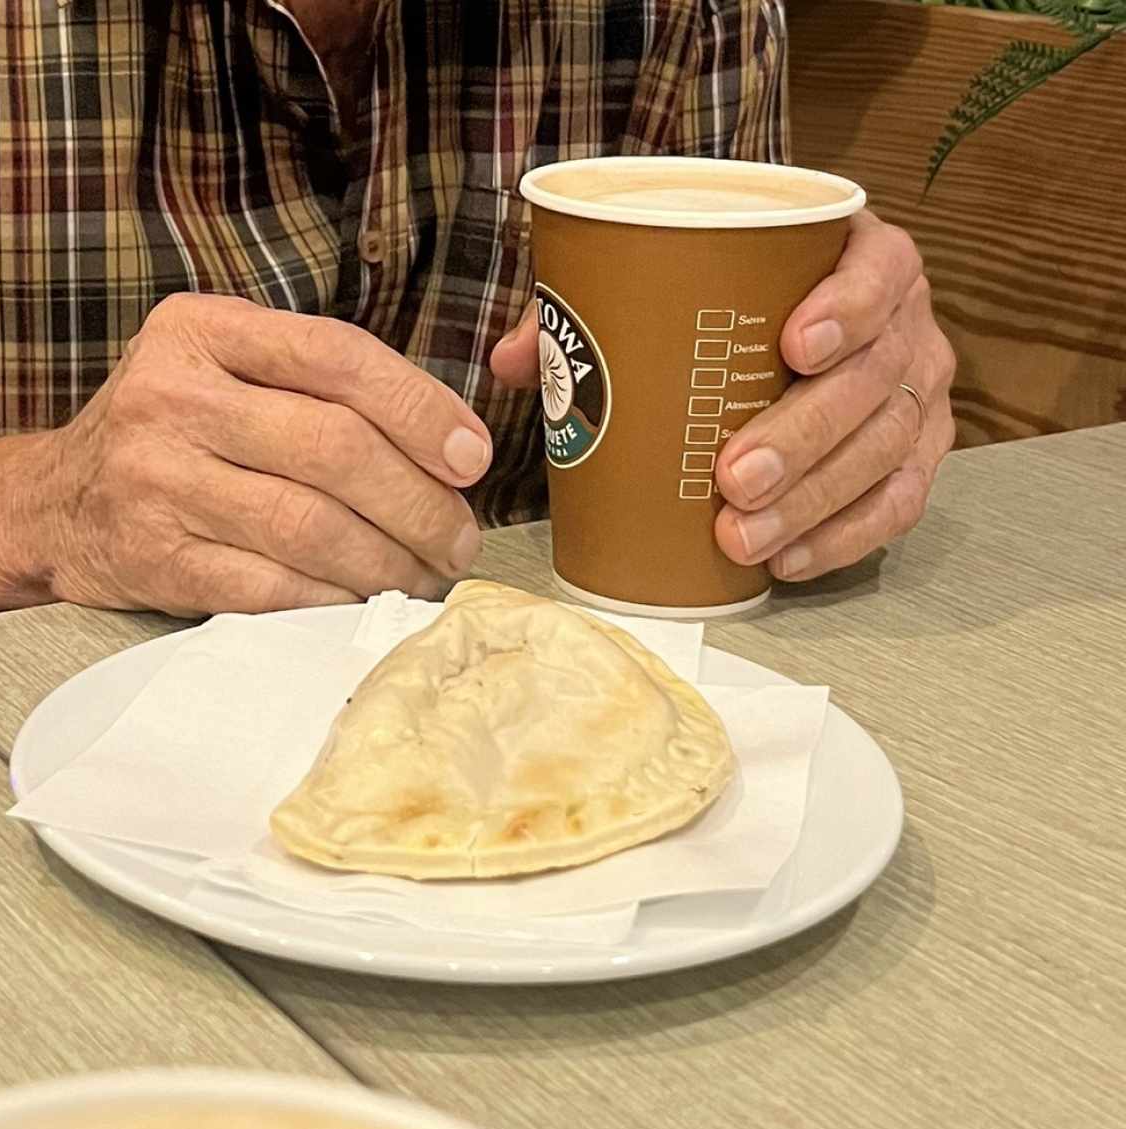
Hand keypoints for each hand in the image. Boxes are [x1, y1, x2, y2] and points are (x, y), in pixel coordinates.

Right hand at [38, 294, 490, 615]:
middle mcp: (173, 397)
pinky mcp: (157, 558)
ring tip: (428, 574)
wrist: (55, 503)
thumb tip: (453, 445)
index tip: (472, 458)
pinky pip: (272, 588)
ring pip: (311, 526)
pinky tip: (367, 601)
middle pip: (335, 449)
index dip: (421, 411)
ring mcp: (158, 481)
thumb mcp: (225, 371)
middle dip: (420, 504)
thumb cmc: (174, 434)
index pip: (337, 357)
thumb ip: (320, 386)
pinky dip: (335, 600)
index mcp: (203, 331)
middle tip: (461, 539)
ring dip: (390, 562)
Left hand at [491, 210, 955, 581]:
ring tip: (742, 539)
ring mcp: (918, 396)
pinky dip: (845, 539)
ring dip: (814, 503)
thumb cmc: (731, 307)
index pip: (879, 272)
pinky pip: (899, 506)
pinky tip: (788, 562)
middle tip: (733, 479)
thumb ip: (595, 307)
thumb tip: (517, 361)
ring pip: (886, 452)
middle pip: (876, 380)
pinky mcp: (914, 459)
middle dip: (805, 435)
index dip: (849, 306)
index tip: (793, 343)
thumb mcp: (670, 286)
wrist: (802, 330)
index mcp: (862, 259)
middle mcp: (905, 326)